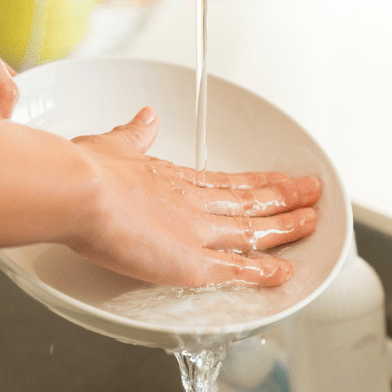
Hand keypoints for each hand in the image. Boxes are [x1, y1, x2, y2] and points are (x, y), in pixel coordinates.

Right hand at [68, 108, 321, 287]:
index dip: (254, 182)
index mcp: (171, 178)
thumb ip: (134, 135)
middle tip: (312, 193)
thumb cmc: (84, 171)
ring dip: (284, 227)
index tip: (276, 179)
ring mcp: (195, 232)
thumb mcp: (112, 144)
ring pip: (252, 230)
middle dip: (284, 197)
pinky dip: (263, 272)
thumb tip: (146, 118)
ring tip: (311, 222)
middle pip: (249, 201)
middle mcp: (191, 203)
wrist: (79, 191)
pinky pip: (236, 270)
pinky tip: (284, 273)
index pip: (224, 181)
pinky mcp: (190, 264)